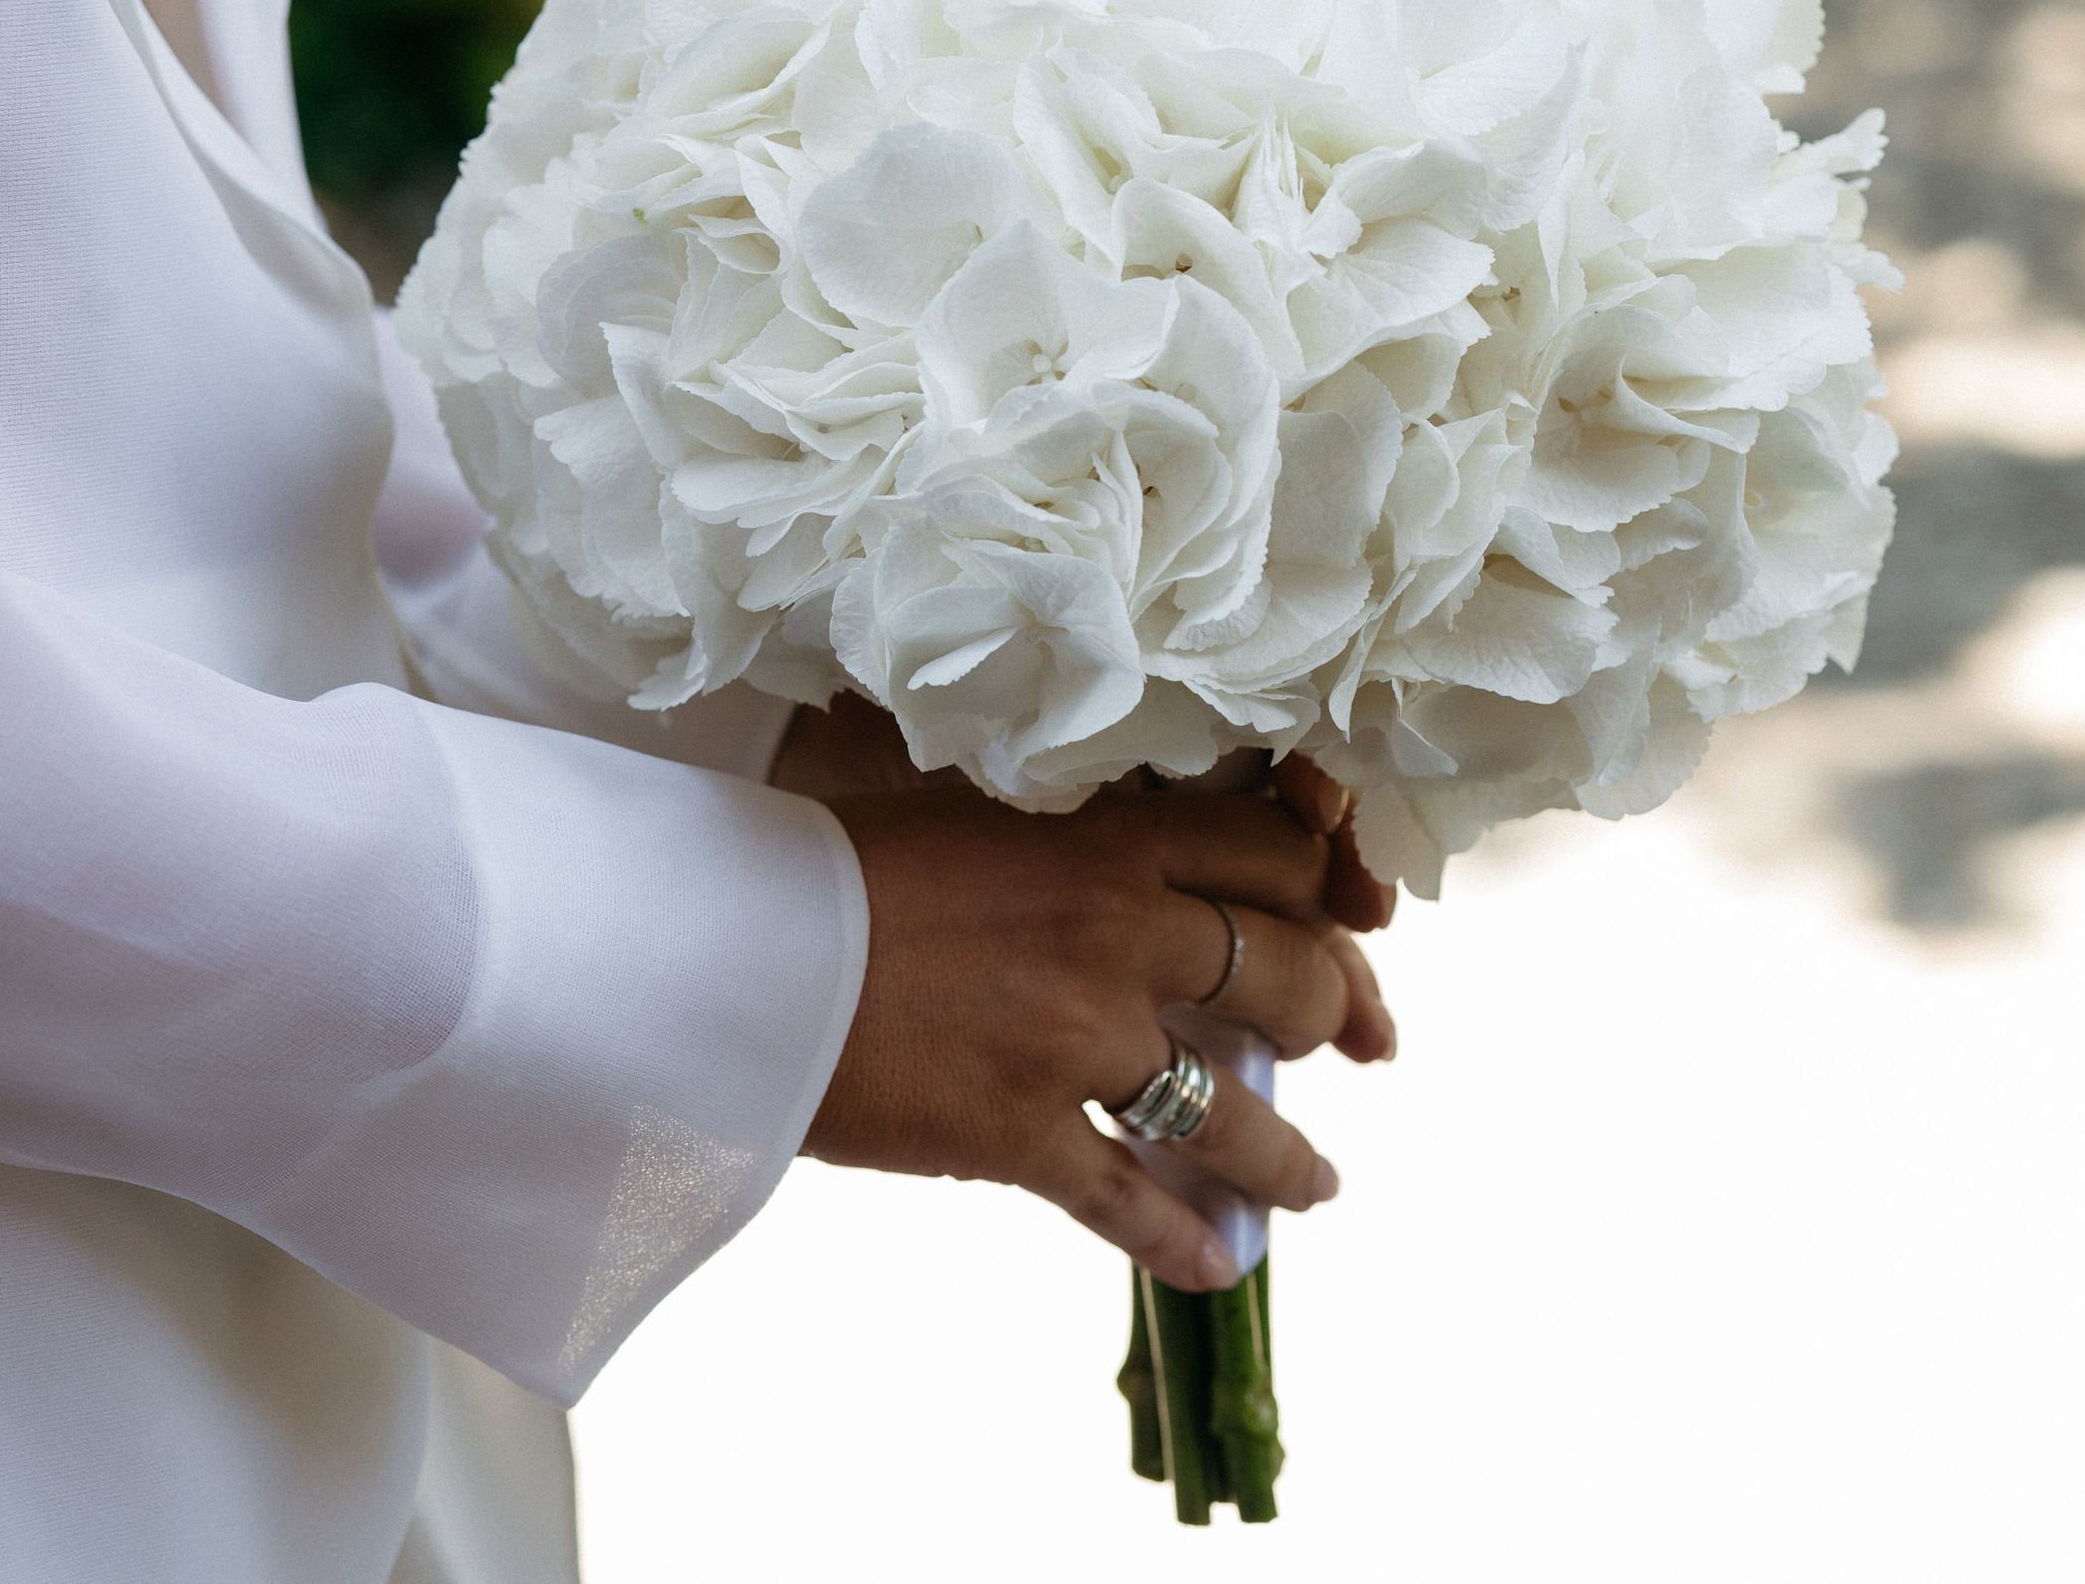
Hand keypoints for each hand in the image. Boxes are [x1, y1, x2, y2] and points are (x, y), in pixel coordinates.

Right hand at [806, 786, 1375, 1291]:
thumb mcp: (967, 815)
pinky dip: (1180, 1243)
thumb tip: (1123, 868)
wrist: (726, 946)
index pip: (1270, 854)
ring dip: (1288, 1159)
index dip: (1326, 893)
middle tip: (1358, 1042)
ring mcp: (1073, 1041)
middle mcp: (1114, 935)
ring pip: (1229, 1111)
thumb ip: (1062, 839)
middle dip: (1335, 1015)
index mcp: (1103, 841)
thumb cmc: (826, 863)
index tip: (1349, 923)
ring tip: (1318, 1187)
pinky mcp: (1017, 1133)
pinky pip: (1128, 1202)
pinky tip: (1217, 1267)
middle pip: (1282, 977)